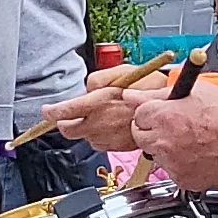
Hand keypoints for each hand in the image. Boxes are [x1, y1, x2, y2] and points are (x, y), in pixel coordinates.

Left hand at [36, 57, 163, 154]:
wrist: (171, 108)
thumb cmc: (149, 86)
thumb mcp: (121, 72)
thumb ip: (96, 79)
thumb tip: (85, 90)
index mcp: (99, 102)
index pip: (64, 112)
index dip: (51, 112)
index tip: (47, 110)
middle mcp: (101, 123)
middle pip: (69, 130)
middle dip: (65, 122)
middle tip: (68, 114)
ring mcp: (109, 137)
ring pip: (85, 137)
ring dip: (86, 128)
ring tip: (100, 115)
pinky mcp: (118, 146)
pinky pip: (100, 143)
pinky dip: (100, 135)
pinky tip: (111, 124)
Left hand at [123, 79, 217, 192]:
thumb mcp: (196, 92)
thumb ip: (159, 94)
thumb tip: (133, 95)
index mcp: (164, 116)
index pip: (138, 115)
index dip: (151, 112)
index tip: (161, 113)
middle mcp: (164, 142)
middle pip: (140, 137)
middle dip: (152, 131)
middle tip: (174, 127)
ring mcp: (173, 164)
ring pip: (156, 156)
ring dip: (166, 149)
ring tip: (193, 141)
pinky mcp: (183, 180)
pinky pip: (172, 171)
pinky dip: (181, 165)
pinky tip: (199, 155)